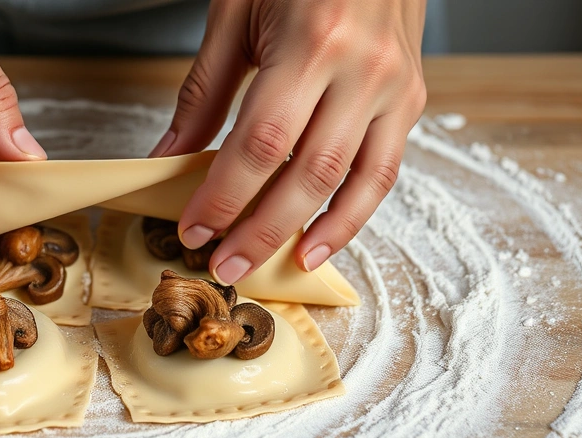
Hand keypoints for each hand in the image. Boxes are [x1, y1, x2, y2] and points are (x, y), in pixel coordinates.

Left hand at [151, 0, 426, 281]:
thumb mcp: (236, 11)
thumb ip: (204, 90)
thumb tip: (169, 156)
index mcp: (313, 41)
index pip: (261, 143)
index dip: (223, 196)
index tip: (192, 230)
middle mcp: (363, 69)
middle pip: (307, 173)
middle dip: (259, 229)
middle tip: (222, 264)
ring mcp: (396, 86)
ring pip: (350, 182)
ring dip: (305, 234)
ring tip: (267, 267)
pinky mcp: (412, 98)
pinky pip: (384, 172)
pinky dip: (352, 216)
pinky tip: (319, 244)